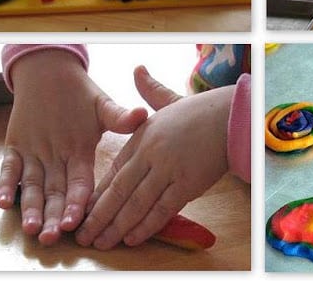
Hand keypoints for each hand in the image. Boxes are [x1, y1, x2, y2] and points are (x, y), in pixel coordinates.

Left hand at [0, 49, 147, 245]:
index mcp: (81, 156)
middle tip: (49, 236)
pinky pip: (8, 170)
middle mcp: (59, 163)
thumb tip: (142, 114)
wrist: (53, 77)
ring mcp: (35, 157)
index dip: (77, 203)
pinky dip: (6, 184)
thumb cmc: (82, 94)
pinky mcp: (15, 149)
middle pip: (55, 195)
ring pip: (32, 188)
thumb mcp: (103, 105)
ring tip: (30, 227)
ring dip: (30, 208)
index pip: (80, 184)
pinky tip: (3, 201)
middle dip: (52, 217)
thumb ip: (120, 116)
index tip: (76, 221)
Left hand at [75, 65, 231, 249]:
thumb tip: (137, 69)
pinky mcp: (187, 184)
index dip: (98, 194)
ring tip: (102, 243)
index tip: (84, 210)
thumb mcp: (169, 100)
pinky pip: (163, 210)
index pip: (114, 170)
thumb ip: (149, 91)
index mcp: (143, 136)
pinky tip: (132, 238)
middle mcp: (151, 154)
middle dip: (99, 216)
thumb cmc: (200, 111)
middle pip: (118, 191)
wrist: (230, 117)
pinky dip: (146, 226)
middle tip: (83, 236)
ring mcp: (168, 170)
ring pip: (137, 204)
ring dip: (117, 227)